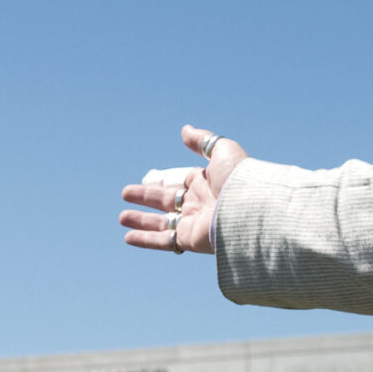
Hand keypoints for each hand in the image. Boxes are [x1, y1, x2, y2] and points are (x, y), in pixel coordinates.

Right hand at [118, 125, 247, 254]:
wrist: (251, 210)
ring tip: (121, 218)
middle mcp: (199, 204)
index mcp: (207, 184)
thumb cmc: (239, 178)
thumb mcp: (222, 151)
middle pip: (166, 202)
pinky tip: (127, 238)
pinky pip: (164, 242)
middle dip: (145, 198)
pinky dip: (145, 240)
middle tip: (125, 194)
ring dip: (141, 221)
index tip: (150, 179)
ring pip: (161, 223)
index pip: (182, 183)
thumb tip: (184, 129)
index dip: (165, 182)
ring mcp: (193, 223)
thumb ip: (202, 141)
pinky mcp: (190, 240)